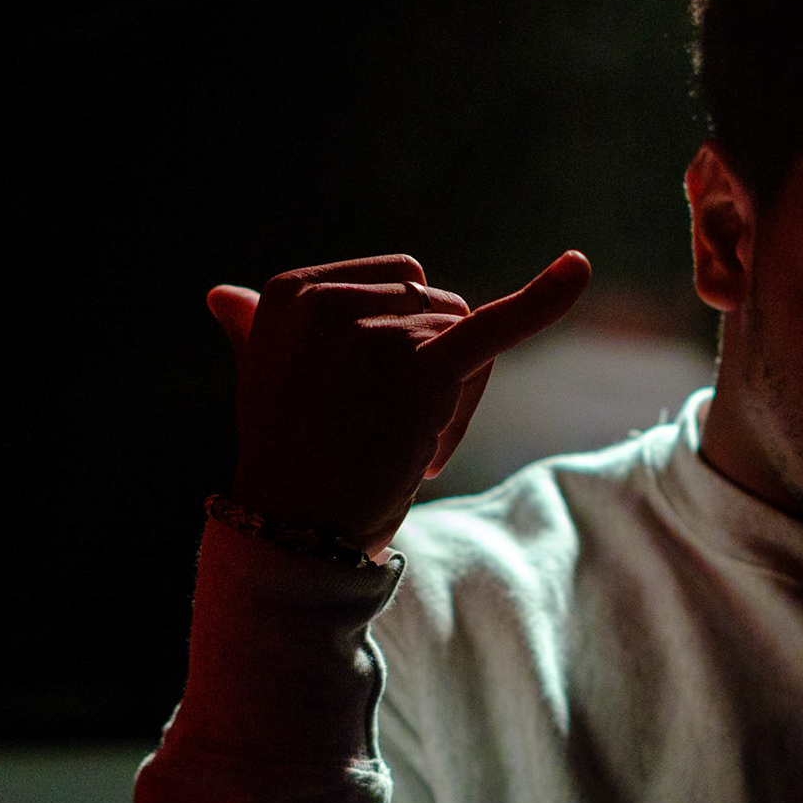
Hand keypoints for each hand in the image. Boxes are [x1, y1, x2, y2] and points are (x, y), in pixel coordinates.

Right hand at [206, 251, 590, 551]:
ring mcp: (374, 331)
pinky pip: (492, 328)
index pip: (400, 280)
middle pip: (437, 304)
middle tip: (395, 434)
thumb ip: (255, 328)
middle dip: (435, 367)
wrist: (295, 534)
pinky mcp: (419, 369)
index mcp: (293, 290)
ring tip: (409, 449)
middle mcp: (330, 299)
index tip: (365, 396)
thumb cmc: (291, 457)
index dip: (402, 339)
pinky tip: (578, 269)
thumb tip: (223, 294)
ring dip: (456, 396)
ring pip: (467, 333)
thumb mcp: (264, 379)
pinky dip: (544, 300)